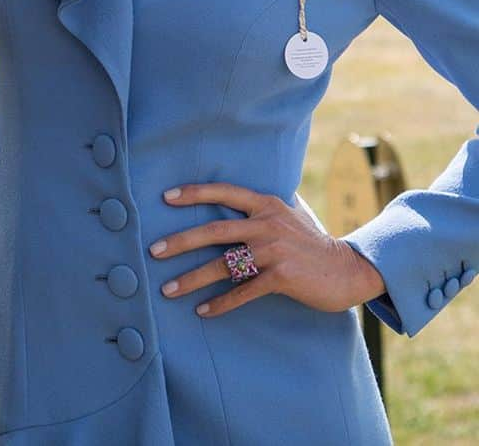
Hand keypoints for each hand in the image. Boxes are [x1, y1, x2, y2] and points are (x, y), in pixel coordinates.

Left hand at [149, 182, 386, 317]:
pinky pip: (243, 291)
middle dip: (181, 241)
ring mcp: (274, 251)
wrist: (348, 270)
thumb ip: (261, 208)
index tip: (166, 197)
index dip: (194, 193)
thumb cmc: (312, 243)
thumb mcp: (288, 215)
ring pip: (224, 264)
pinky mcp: (282, 277)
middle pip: (214, 230)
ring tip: (168, 290)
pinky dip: (221, 303)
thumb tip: (232, 199)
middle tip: (154, 250)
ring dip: (192, 279)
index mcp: (265, 204)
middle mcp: (266, 223)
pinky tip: (203, 311)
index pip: (223, 191)